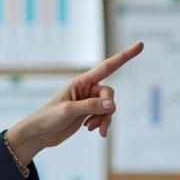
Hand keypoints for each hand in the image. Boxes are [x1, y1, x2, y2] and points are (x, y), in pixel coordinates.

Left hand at [5, 43, 143, 164]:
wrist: (39, 134)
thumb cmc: (48, 118)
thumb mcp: (68, 111)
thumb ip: (90, 106)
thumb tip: (111, 105)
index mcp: (81, 82)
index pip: (108, 66)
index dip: (125, 56)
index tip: (140, 45)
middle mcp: (86, 89)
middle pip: (109, 94)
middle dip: (108, 109)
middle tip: (97, 123)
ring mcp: (88, 101)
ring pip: (109, 107)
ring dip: (105, 119)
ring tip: (94, 129)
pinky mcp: (88, 113)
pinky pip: (104, 116)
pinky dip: (102, 124)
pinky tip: (93, 130)